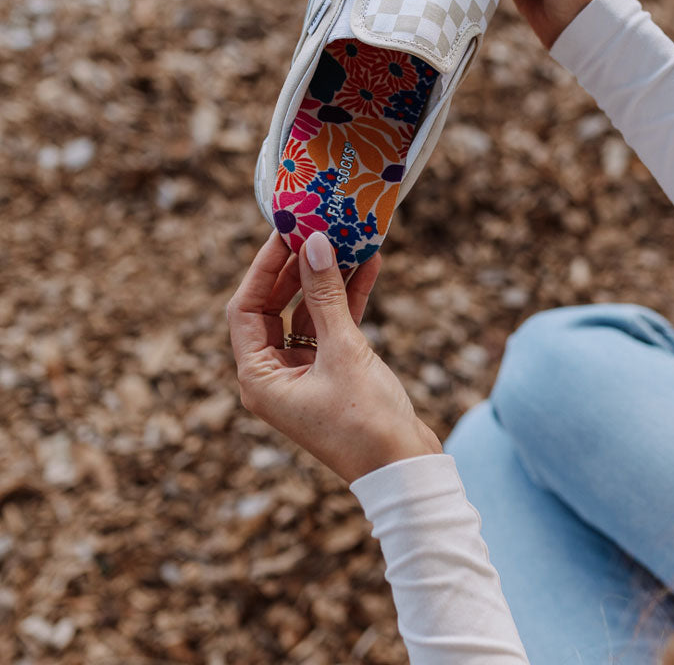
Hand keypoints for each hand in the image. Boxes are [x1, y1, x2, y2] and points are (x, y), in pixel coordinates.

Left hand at [227, 231, 441, 483]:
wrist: (404, 469)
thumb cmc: (365, 421)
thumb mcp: (343, 351)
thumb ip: (326, 295)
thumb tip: (314, 244)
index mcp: (258, 378)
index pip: (245, 309)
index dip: (263, 268)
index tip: (285, 233)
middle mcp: (274, 375)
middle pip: (275, 307)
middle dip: (297, 268)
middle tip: (316, 229)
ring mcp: (304, 373)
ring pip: (308, 313)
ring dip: (328, 279)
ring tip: (346, 240)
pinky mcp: (334, 371)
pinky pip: (333, 326)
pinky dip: (348, 299)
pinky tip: (368, 267)